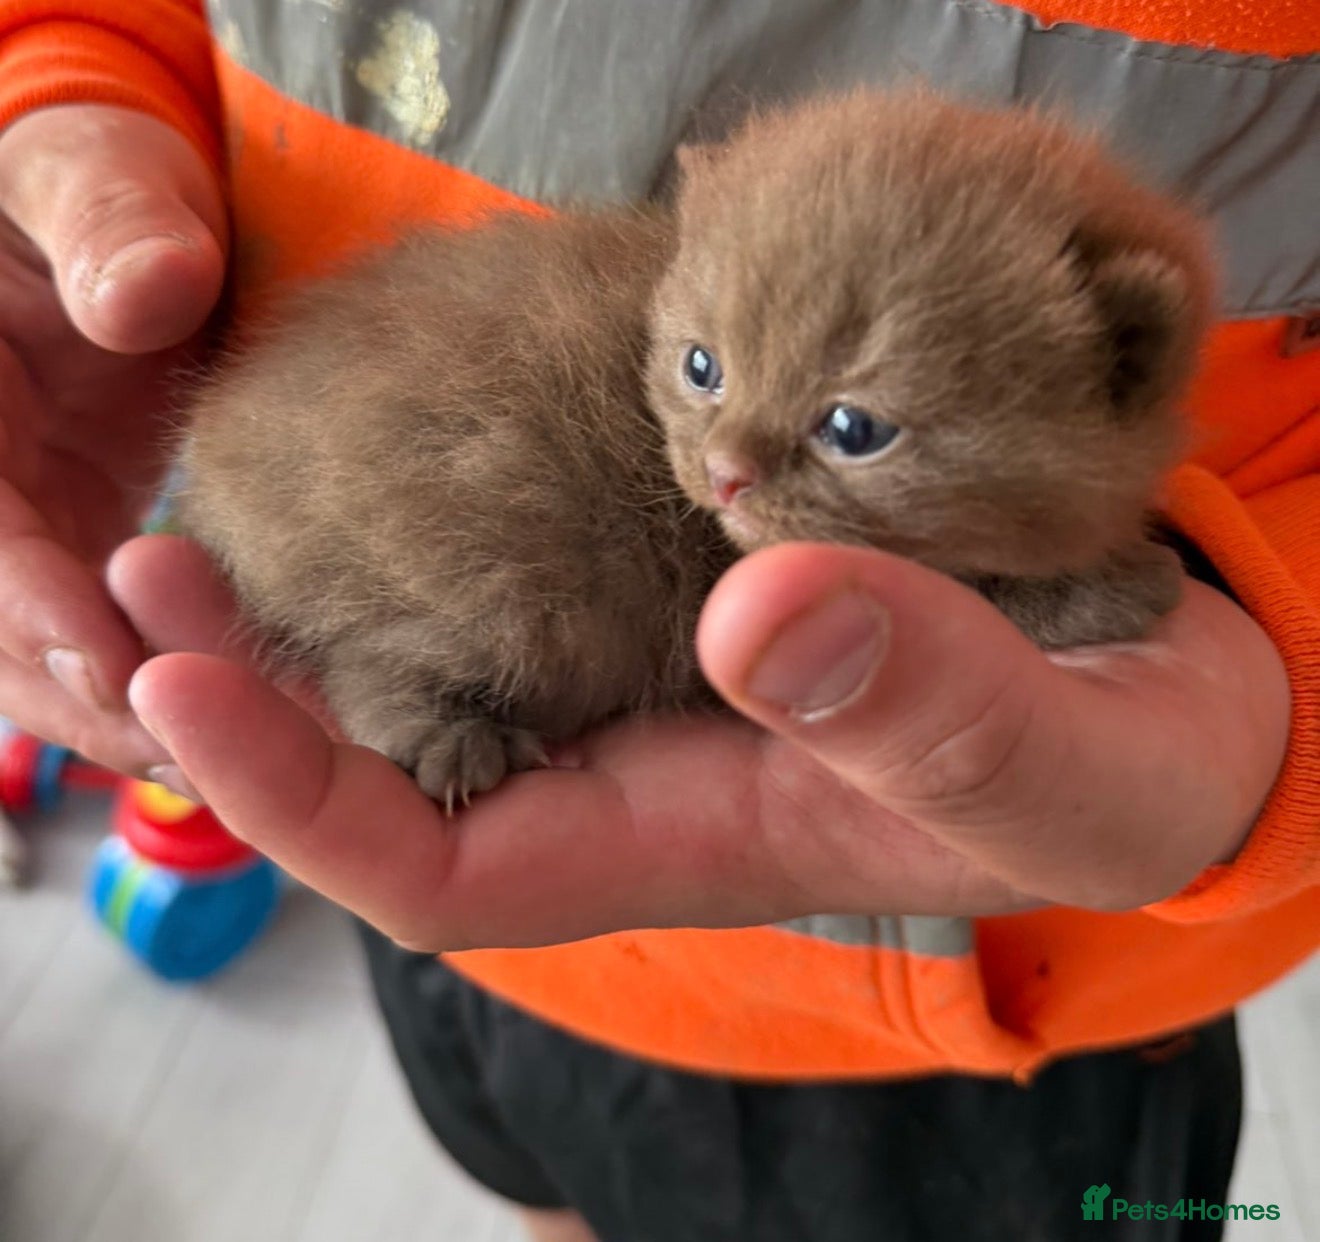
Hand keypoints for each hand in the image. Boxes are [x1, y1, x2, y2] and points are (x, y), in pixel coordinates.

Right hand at [0, 105, 226, 771]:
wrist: (123, 215)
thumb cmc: (104, 177)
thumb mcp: (102, 171)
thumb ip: (115, 219)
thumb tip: (150, 291)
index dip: (27, 605)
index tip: (119, 671)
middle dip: (76, 696)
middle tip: (189, 766)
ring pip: (25, 651)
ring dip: (111, 714)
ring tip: (216, 775)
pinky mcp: (50, 548)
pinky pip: (77, 632)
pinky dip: (137, 681)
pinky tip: (217, 725)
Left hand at [112, 535, 1289, 948]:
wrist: (1155, 709)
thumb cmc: (1116, 762)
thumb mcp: (1060, 758)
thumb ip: (936, 710)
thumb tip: (769, 616)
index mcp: (692, 842)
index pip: (447, 871)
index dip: (304, 801)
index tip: (188, 691)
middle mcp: (641, 769)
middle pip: (401, 768)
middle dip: (257, 693)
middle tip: (147, 569)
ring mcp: (656, 685)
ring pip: (444, 673)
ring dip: (314, 609)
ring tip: (209, 511)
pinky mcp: (689, 598)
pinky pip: (526, 581)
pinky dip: (434, 537)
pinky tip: (388, 460)